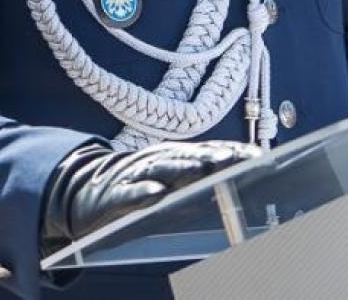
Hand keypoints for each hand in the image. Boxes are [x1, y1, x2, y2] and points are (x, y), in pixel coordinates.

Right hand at [41, 140, 259, 251]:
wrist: (86, 191)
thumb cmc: (139, 186)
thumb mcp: (173, 183)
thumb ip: (204, 181)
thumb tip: (243, 179)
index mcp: (176, 158)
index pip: (211, 152)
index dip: (235, 153)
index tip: (261, 157)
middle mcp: (159, 160)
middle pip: (192, 156)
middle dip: (219, 156)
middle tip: (243, 159)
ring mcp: (136, 175)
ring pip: (164, 168)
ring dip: (186, 168)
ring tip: (207, 168)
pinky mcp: (114, 194)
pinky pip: (130, 194)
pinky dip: (143, 193)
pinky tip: (156, 194)